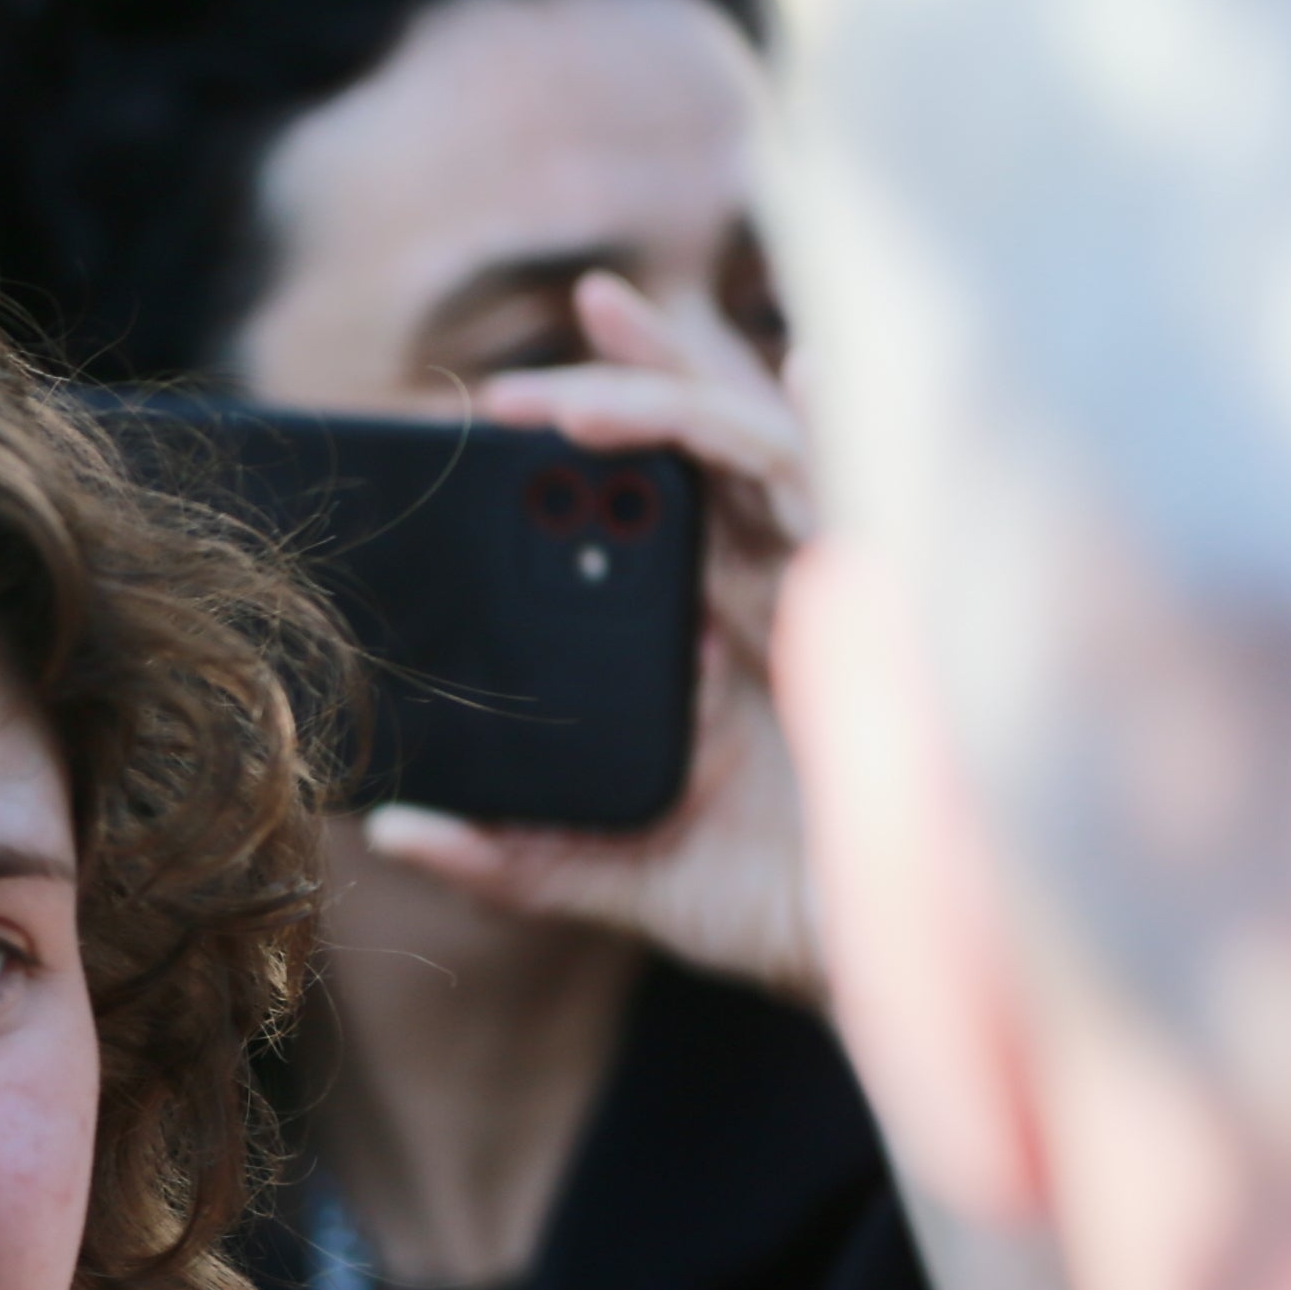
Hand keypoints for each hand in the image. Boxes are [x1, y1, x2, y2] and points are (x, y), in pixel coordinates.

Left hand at [362, 270, 825, 1004]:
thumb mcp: (625, 877)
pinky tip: (810, 366)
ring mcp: (839, 593)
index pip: (658, 500)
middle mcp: (778, 593)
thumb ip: (515, 852)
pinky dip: (835, 430)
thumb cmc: (778, 912)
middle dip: (647, 372)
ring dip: (680, 406)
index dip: (608, 426)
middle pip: (714, 445)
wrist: (893, 967)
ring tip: (587, 394)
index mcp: (713, 633)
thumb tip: (395, 825)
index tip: (516, 395)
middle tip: (564, 322)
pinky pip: (870, 500)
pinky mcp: (895, 611)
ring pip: (767, 451)